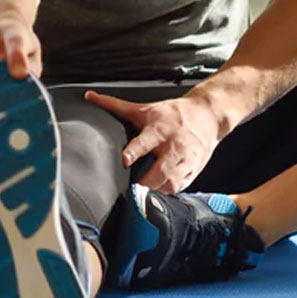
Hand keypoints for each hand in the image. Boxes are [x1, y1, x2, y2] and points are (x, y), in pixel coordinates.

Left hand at [85, 92, 228, 194]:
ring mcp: (186, 160)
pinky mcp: (193, 171)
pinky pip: (181, 188)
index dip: (135, 150)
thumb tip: (89, 96)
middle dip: (147, 182)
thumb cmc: (172, 114)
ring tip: (141, 200)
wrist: (207, 115)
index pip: (145, 141)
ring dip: (156, 192)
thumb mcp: (143, 108)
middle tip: (132, 192)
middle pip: (161, 169)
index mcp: (159, 130)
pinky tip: (156, 200)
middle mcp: (174, 146)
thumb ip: (115, 105)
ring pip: (172, 183)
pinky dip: (168, 195)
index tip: (125, 160)